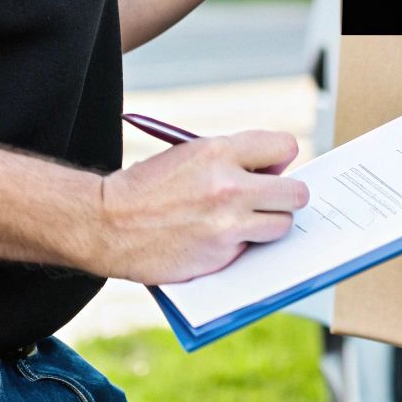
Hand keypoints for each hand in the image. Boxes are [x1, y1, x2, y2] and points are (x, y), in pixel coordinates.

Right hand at [91, 130, 306, 284]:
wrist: (106, 223)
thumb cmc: (147, 187)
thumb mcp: (189, 155)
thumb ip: (232, 159)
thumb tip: (276, 171)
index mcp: (219, 151)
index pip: (284, 147)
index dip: (279, 160)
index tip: (271, 169)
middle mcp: (229, 186)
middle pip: (296, 193)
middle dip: (286, 196)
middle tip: (271, 200)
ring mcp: (227, 224)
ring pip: (282, 224)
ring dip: (269, 224)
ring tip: (243, 221)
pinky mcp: (221, 254)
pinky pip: (252, 248)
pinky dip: (240, 246)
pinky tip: (216, 239)